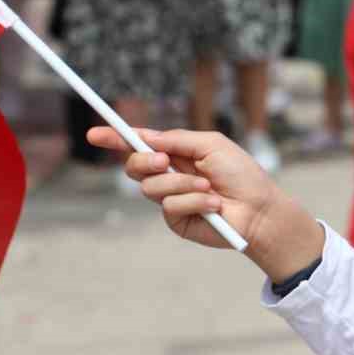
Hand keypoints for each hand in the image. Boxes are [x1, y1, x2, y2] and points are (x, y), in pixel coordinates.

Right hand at [85, 127, 324, 278]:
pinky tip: (213, 205)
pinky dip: (193, 202)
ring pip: (150, 188)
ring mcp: (171, 199)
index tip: (94, 134)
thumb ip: (176, 139)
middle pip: (134, 166)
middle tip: (163, 161)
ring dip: (181, 184)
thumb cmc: (241, 174)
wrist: (259, 209)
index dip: (115, 139)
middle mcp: (169, 175)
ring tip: (209, 188)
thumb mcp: (210, 144)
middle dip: (144, 161)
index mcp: (176, 153)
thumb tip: (146, 135)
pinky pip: (169, 206)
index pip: (139, 144)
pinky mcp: (176, 220)